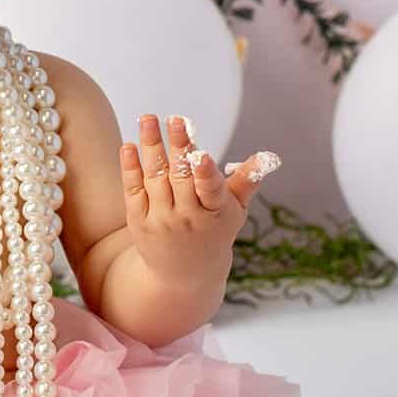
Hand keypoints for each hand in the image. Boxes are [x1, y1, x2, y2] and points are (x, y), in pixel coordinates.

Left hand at [119, 113, 279, 278]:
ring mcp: (162, 220)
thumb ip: (246, 182)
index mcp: (216, 213)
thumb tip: (267, 156)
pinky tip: (129, 146)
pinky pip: (134, 190)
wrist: (184, 276)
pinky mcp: (139, 222)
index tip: (201, 154)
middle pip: (181, 178)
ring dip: (151, 147)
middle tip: (175, 120)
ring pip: (156, 178)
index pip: (211, 190)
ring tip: (148, 119)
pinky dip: (131, 168)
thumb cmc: (214, 233)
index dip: (206, 173)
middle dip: (178, 147)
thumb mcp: (234, 212)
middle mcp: (187, 218)